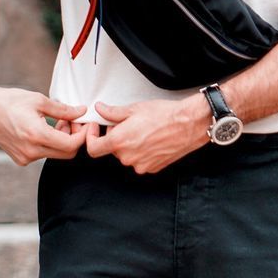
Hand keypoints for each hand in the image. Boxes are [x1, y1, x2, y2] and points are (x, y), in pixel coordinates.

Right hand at [0, 82, 87, 165]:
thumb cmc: (10, 100)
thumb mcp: (39, 100)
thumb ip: (63, 109)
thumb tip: (82, 112)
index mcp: (36, 135)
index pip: (70, 145)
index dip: (82, 135)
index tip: (85, 123)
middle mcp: (30, 152)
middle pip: (66, 154)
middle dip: (73, 138)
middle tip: (72, 120)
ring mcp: (24, 158)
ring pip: (54, 154)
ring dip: (61, 140)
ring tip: (57, 120)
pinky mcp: (20, 160)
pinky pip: (43, 154)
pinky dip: (49, 144)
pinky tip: (44, 128)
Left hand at [85, 95, 209, 173]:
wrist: (187, 125)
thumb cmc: (163, 115)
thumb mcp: (133, 108)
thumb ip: (112, 112)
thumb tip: (101, 110)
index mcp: (120, 142)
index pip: (93, 149)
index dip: (91, 138)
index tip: (95, 129)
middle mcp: (128, 157)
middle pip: (112, 149)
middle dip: (115, 136)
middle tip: (126, 122)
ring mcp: (140, 165)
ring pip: (126, 155)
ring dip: (128, 144)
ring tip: (142, 129)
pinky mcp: (152, 168)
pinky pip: (139, 160)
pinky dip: (140, 151)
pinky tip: (150, 138)